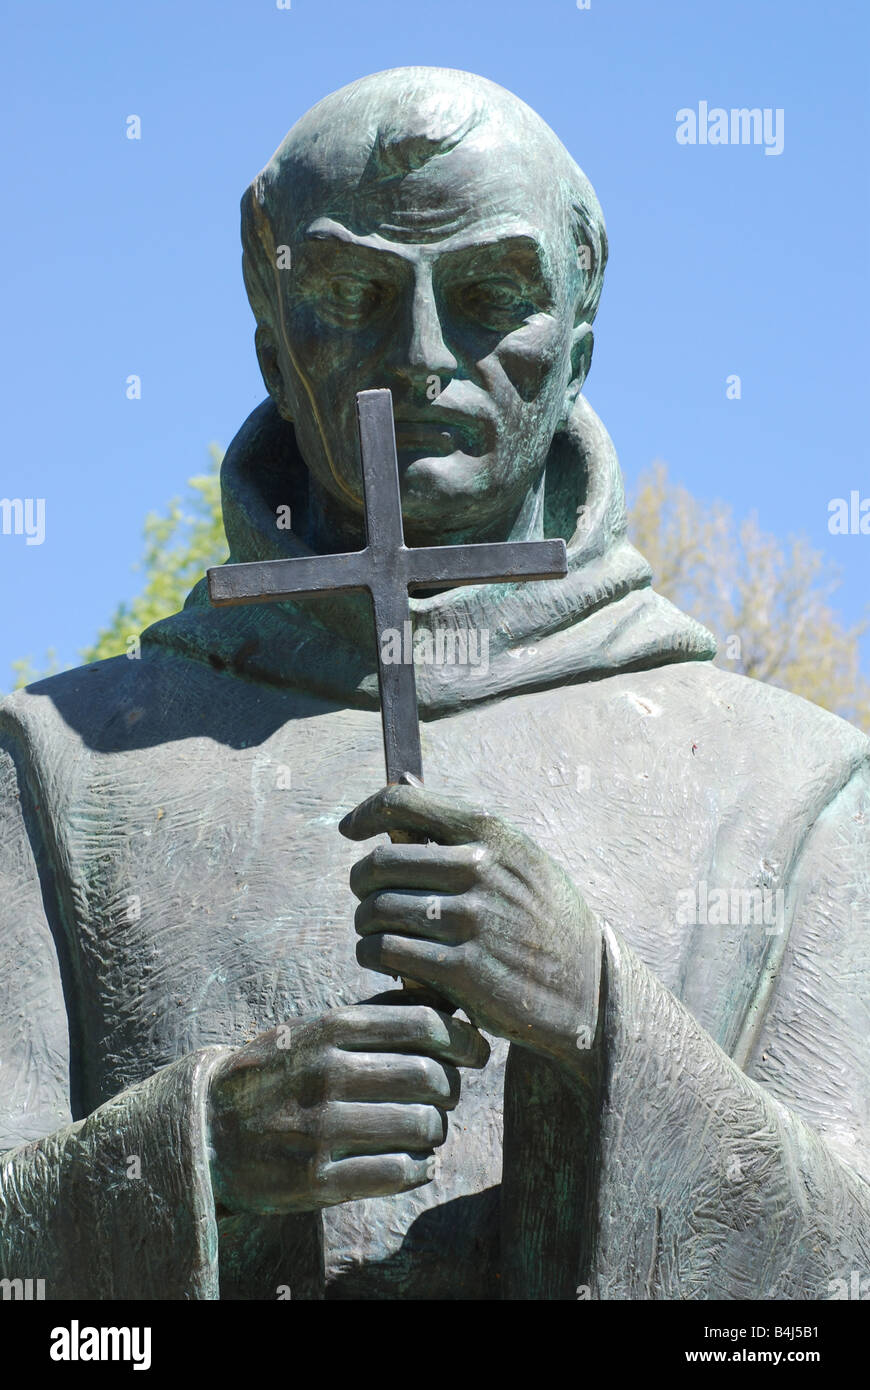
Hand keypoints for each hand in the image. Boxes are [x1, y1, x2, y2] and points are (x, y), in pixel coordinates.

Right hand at [207, 1002, 488, 1215]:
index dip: (463, 1037)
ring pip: (421, 1126)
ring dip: (437, 1131)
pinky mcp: (315, 1180)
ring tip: (428, 1130)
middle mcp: (327, 1075)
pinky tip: (414, 1163)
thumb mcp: (317, 1030)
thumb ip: (376, 1016)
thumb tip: (443, 998)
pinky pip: (396, 1173)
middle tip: (448, 1095)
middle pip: (430, 1075)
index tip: (477, 1051)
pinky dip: (419, 1169)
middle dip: (452, 1087)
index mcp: (330, 1030)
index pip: (422, 1023)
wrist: (206, 1129)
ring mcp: (320, 1129)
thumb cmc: (279, 1074)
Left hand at [340, 783, 602, 1070]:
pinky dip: (374, 955)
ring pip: (376, 910)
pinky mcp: (461, 969)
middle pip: (379, 863)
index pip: (403, 804)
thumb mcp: (519, 858)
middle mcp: (479, 869)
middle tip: (367, 897)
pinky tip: (384, 959)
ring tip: (376, 931)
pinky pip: (386, 952)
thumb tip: (402, 788)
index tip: (350, 829)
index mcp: (490, 832)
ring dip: (365, 924)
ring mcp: (470, 920)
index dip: (366, 814)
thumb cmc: (542, 916)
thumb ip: (461, 830)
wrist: (587, 986)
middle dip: (361, 882)